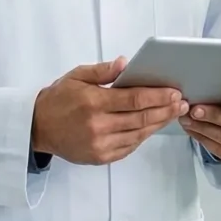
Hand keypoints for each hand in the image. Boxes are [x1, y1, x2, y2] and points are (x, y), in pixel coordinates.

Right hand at [31, 58, 188, 165]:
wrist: (38, 128)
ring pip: (138, 134)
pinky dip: (144, 136)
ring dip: (159, 123)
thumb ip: (102, 71)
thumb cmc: (58, 99)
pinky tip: (153, 126)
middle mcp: (98, 126)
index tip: (175, 92)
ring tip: (174, 113)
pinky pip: (129, 146)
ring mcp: (100, 145)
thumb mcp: (76, 76)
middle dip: (165, 110)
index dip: (157, 96)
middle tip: (183, 103)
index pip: (133, 99)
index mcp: (93, 103)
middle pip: (141, 118)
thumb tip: (126, 63)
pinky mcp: (100, 157)